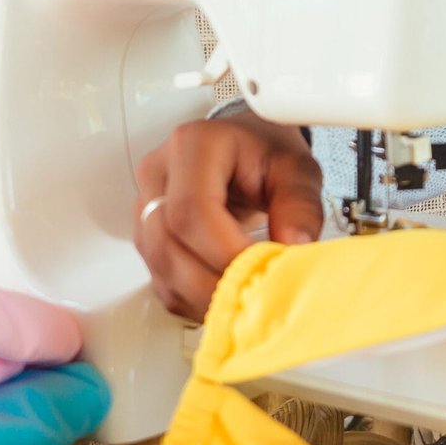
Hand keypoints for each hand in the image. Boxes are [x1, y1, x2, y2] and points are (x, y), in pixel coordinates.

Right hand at [132, 112, 323, 321]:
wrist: (248, 146)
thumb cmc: (268, 152)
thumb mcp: (297, 169)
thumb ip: (300, 206)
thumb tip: (293, 247)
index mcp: (193, 146)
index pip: (191, 211)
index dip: (223, 252)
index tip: (261, 270)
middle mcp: (158, 174)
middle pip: (167, 244)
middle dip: (213, 281)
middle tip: (257, 293)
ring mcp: (145, 206)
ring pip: (159, 266)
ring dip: (202, 295)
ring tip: (247, 298)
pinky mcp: (146, 235)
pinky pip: (161, 279)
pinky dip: (193, 299)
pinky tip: (226, 297)